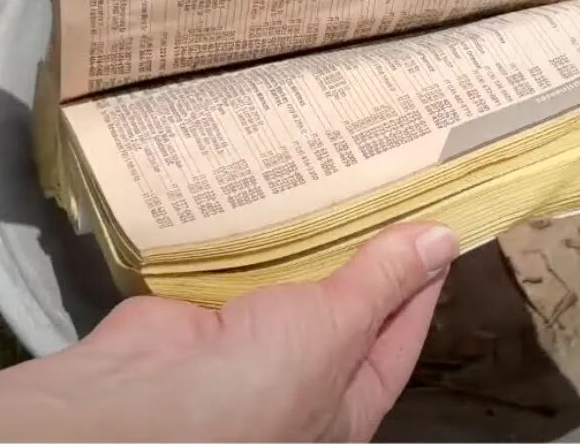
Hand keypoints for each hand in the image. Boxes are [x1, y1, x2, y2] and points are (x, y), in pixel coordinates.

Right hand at [0, 223, 458, 441]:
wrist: (138, 401)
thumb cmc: (256, 387)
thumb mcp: (335, 332)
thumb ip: (383, 284)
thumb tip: (442, 241)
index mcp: (344, 406)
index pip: (399, 336)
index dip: (420, 283)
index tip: (438, 224)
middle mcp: (300, 381)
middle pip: (346, 305)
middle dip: (363, 251)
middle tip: (389, 184)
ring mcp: (248, 346)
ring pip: (293, 282)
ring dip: (312, 236)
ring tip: (342, 173)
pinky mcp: (202, 314)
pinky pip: (242, 268)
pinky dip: (258, 233)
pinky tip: (279, 187)